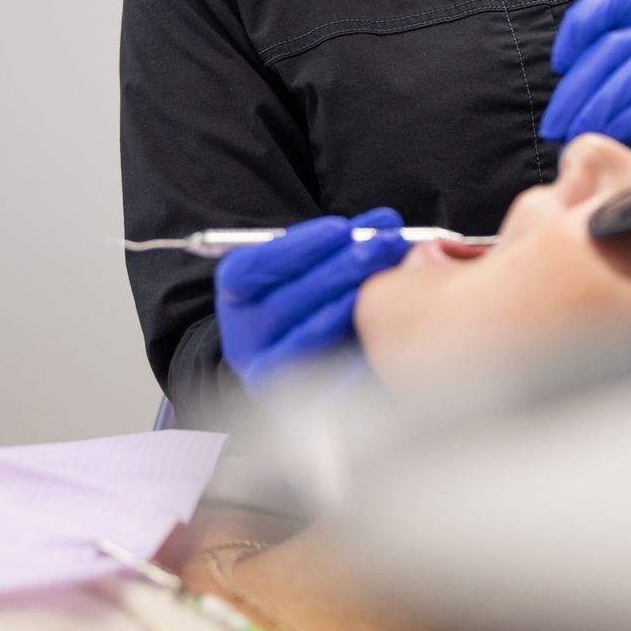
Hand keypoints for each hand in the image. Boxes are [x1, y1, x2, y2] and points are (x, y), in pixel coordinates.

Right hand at [215, 207, 408, 398]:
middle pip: (283, 304)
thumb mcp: (312, 269)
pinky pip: (335, 380)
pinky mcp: (305, 406)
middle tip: (383, 244)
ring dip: (354, 303)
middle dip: (339, 269)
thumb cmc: (314, 301)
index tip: (340, 228)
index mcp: (235, 301)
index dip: (295, 248)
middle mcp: (244, 341)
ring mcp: (271, 377)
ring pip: (308, 337)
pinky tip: (395, 329)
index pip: (247, 272)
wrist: (309, 361)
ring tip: (392, 279)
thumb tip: (385, 225)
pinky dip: (364, 350)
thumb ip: (338, 245)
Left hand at [541, 0, 630, 171]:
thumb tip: (564, 121)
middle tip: (557, 125)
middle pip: (618, 42)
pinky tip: (617, 135)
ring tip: (582, 132)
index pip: (614, 6)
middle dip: (578, 85)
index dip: (581, 24)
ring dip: (603, 100)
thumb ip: (609, 109)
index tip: (560, 62)